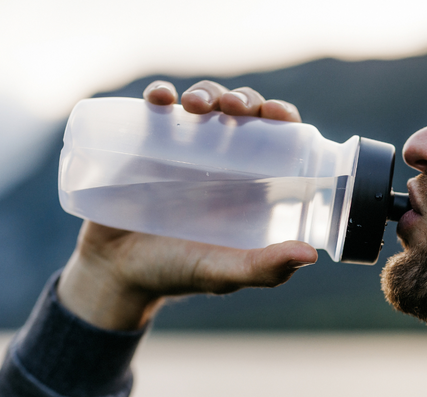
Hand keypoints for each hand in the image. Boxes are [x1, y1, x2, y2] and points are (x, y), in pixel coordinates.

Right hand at [58, 81, 315, 330]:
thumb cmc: (174, 273)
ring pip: (203, 105)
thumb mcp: (221, 273)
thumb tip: (311, 254)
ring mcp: (182, 152)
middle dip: (243, 100)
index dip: (282, 120)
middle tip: (232, 108)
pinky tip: (159, 98)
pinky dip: (159, 96)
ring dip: (205, 93)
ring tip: (194, 106)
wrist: (115, 273)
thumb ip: (263, 269)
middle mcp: (220, 164)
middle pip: (241, 115)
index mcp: (248, 187)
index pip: (276, 141)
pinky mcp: (145, 146)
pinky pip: (156, 111)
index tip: (277, 114)